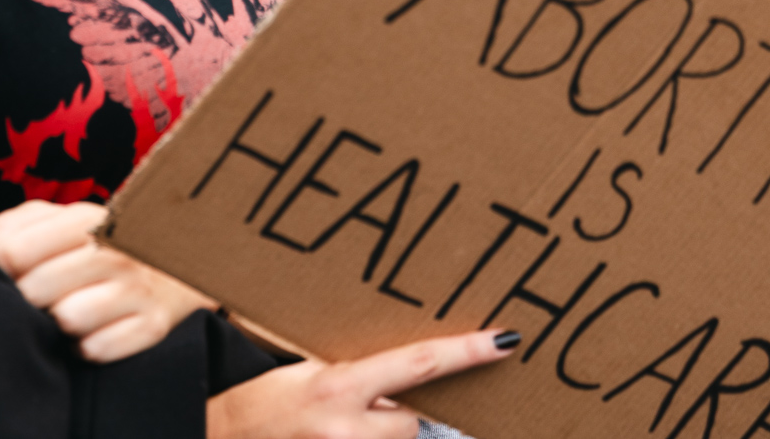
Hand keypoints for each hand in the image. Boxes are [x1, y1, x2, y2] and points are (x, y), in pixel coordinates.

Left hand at [0, 199, 215, 361]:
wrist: (172, 266)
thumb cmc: (93, 248)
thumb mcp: (56, 223)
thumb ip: (14, 229)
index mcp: (87, 218)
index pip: (14, 250)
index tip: (4, 274)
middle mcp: (115, 248)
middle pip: (37, 288)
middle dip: (25, 300)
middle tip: (34, 300)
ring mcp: (137, 286)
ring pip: (69, 319)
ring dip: (58, 326)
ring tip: (63, 315)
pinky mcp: (152, 324)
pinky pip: (98, 350)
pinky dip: (87, 348)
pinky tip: (90, 333)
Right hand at [206, 327, 519, 438]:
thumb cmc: (264, 400)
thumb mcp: (310, 367)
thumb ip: (358, 368)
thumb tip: (410, 360)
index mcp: (339, 386)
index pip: (419, 365)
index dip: (466, 353)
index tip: (505, 340)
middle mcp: (349, 430)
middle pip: (414, 418)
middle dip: (400, 408)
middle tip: (368, 401)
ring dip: (384, 432)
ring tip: (340, 426)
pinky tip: (340, 434)